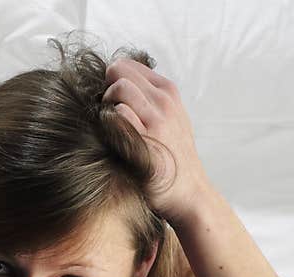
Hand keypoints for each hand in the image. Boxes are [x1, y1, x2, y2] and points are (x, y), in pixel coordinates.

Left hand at [103, 59, 211, 226]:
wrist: (189, 193)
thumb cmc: (173, 158)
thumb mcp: (171, 119)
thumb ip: (150, 99)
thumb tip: (119, 83)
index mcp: (168, 92)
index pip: (130, 65)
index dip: (114, 78)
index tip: (111, 99)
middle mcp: (164, 102)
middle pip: (120, 72)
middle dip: (106, 88)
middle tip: (104, 112)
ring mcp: (156, 121)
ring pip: (119, 89)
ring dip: (105, 104)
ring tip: (108, 126)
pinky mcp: (145, 142)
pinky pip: (117, 118)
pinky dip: (107, 124)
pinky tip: (110, 141)